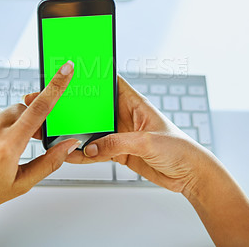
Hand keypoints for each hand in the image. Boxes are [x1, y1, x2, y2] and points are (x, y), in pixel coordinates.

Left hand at [0, 61, 79, 246]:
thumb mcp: (22, 183)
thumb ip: (50, 161)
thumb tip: (68, 145)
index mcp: (9, 145)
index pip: (39, 109)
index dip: (55, 87)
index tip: (65, 70)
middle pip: (20, 109)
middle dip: (26, 120)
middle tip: (22, 138)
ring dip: (3, 124)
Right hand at [26, 75, 209, 192]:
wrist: (189, 174)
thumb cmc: (179, 148)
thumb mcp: (146, 142)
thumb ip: (116, 143)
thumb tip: (90, 147)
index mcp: (135, 103)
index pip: (112, 83)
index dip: (96, 77)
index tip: (77, 73)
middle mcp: (126, 117)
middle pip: (97, 109)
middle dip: (80, 108)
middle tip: (59, 107)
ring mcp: (121, 135)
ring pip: (95, 131)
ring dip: (80, 133)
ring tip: (61, 133)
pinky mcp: (120, 152)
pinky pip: (98, 151)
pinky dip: (85, 154)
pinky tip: (74, 155)